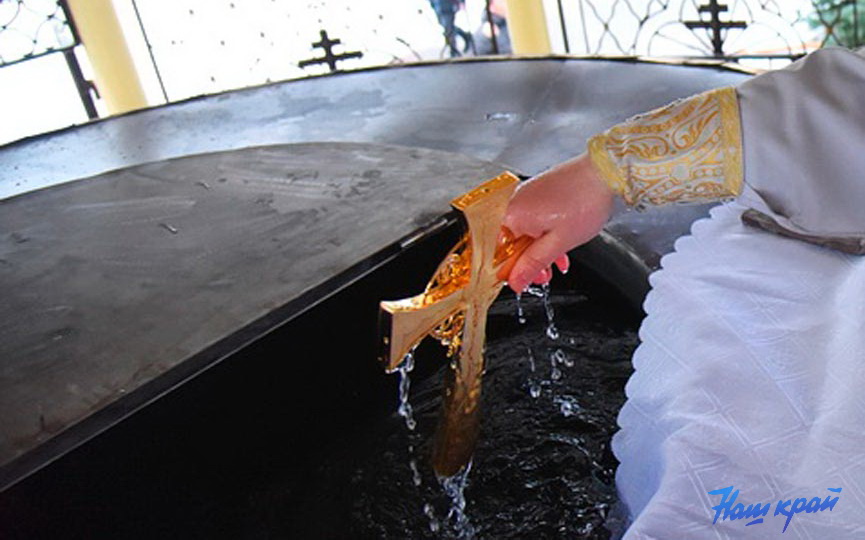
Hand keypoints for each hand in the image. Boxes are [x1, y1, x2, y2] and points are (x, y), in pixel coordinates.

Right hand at [498, 153, 614, 292]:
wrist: (605, 172)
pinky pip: (534, 219)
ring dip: (539, 250)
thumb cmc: (585, 201)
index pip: (499, 252)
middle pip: (512, 241)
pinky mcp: (538, 191)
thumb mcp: (559, 243)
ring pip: (525, 232)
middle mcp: (513, 203)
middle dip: (529, 262)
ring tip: (556, 263)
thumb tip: (516, 281)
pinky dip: (544, 234)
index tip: (523, 282)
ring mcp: (526, 195)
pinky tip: (559, 246)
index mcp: (512, 216)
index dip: (512, 271)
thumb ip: (534, 264)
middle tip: (544, 276)